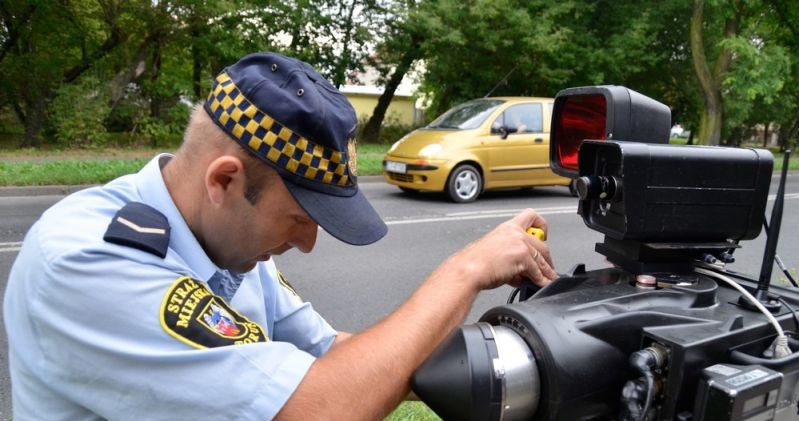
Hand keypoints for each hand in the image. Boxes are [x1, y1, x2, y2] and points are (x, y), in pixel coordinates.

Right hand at [442, 209, 556, 290]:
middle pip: (542, 244)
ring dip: (547, 272)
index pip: (531, 216)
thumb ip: (511, 255)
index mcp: (507, 227)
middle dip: (547, 258)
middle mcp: (515, 232)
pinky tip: (538, 284)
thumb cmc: (475, 262)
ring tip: (547, 280)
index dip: (541, 226)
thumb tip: (522, 269)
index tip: (542, 236)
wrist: (469, 270)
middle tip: (548, 268)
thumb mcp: (495, 250)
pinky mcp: (523, 256)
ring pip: (541, 258)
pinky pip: (537, 271)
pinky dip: (540, 280)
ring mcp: (520, 243)